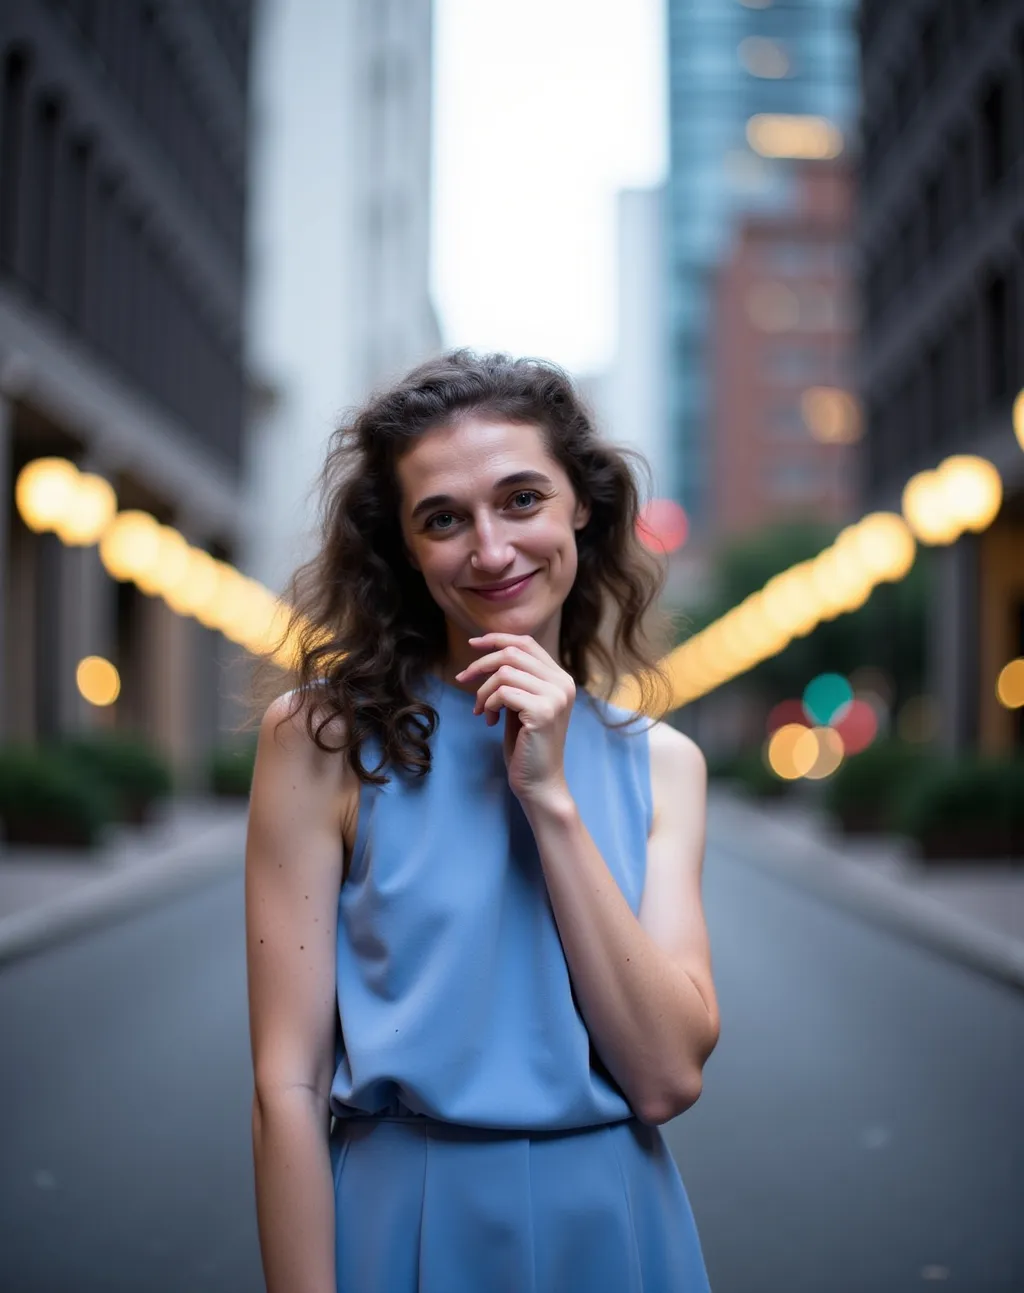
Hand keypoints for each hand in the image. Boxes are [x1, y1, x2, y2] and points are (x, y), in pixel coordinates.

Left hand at [454, 633, 575, 804]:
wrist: (540, 782)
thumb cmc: (526, 745)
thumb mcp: (521, 704)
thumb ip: (516, 680)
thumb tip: (490, 654)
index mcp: (561, 679)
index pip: (527, 643)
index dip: (497, 639)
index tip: (473, 644)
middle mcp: (563, 683)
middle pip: (513, 653)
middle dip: (481, 664)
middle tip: (463, 679)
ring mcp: (556, 697)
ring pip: (505, 672)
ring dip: (483, 691)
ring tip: (482, 711)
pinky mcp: (543, 711)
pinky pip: (503, 692)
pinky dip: (488, 704)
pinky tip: (490, 721)